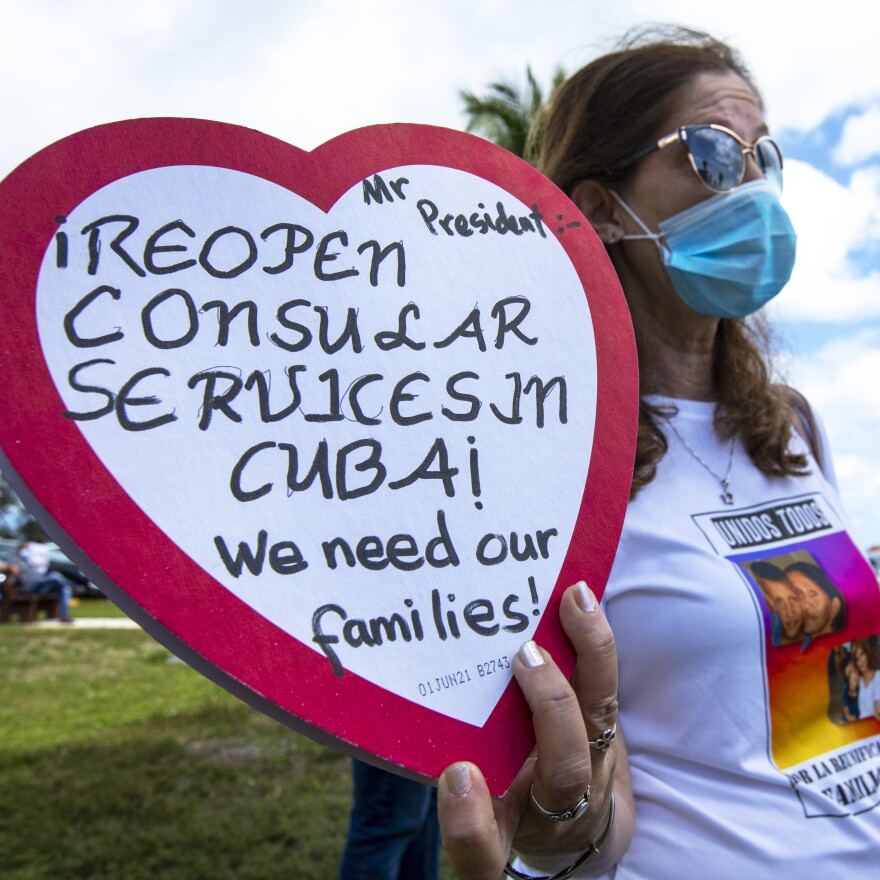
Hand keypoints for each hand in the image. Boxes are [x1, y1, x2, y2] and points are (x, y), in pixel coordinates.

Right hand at [438, 582, 632, 879]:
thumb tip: (450, 764)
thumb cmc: (509, 818)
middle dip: (550, 709)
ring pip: (600, 718)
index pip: (484, 849)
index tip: (455, 775)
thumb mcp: (479, 828)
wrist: (573, 830)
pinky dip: (596, 643)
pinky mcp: (606, 734)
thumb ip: (460, 810)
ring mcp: (591, 769)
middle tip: (523, 655)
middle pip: (566, 770)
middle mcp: (557, 807)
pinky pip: (605, 688)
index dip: (468, 822)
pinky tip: (583, 599)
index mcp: (506, 837)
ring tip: (574, 601)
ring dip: (591, 656)